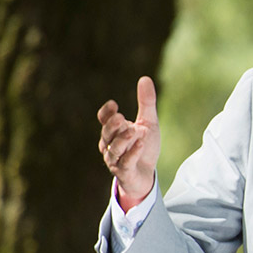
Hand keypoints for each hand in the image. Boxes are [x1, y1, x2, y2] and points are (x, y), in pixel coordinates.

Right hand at [97, 76, 159, 209]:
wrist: (147, 174)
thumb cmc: (143, 147)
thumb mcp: (148, 122)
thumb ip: (146, 103)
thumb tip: (145, 78)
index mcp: (114, 131)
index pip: (104, 120)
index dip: (106, 113)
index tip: (114, 104)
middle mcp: (110, 145)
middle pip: (107, 134)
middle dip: (112, 126)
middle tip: (121, 118)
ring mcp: (116, 160)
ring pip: (114, 150)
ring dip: (123, 140)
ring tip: (134, 130)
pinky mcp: (125, 173)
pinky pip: (126, 163)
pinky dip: (132, 153)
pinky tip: (141, 144)